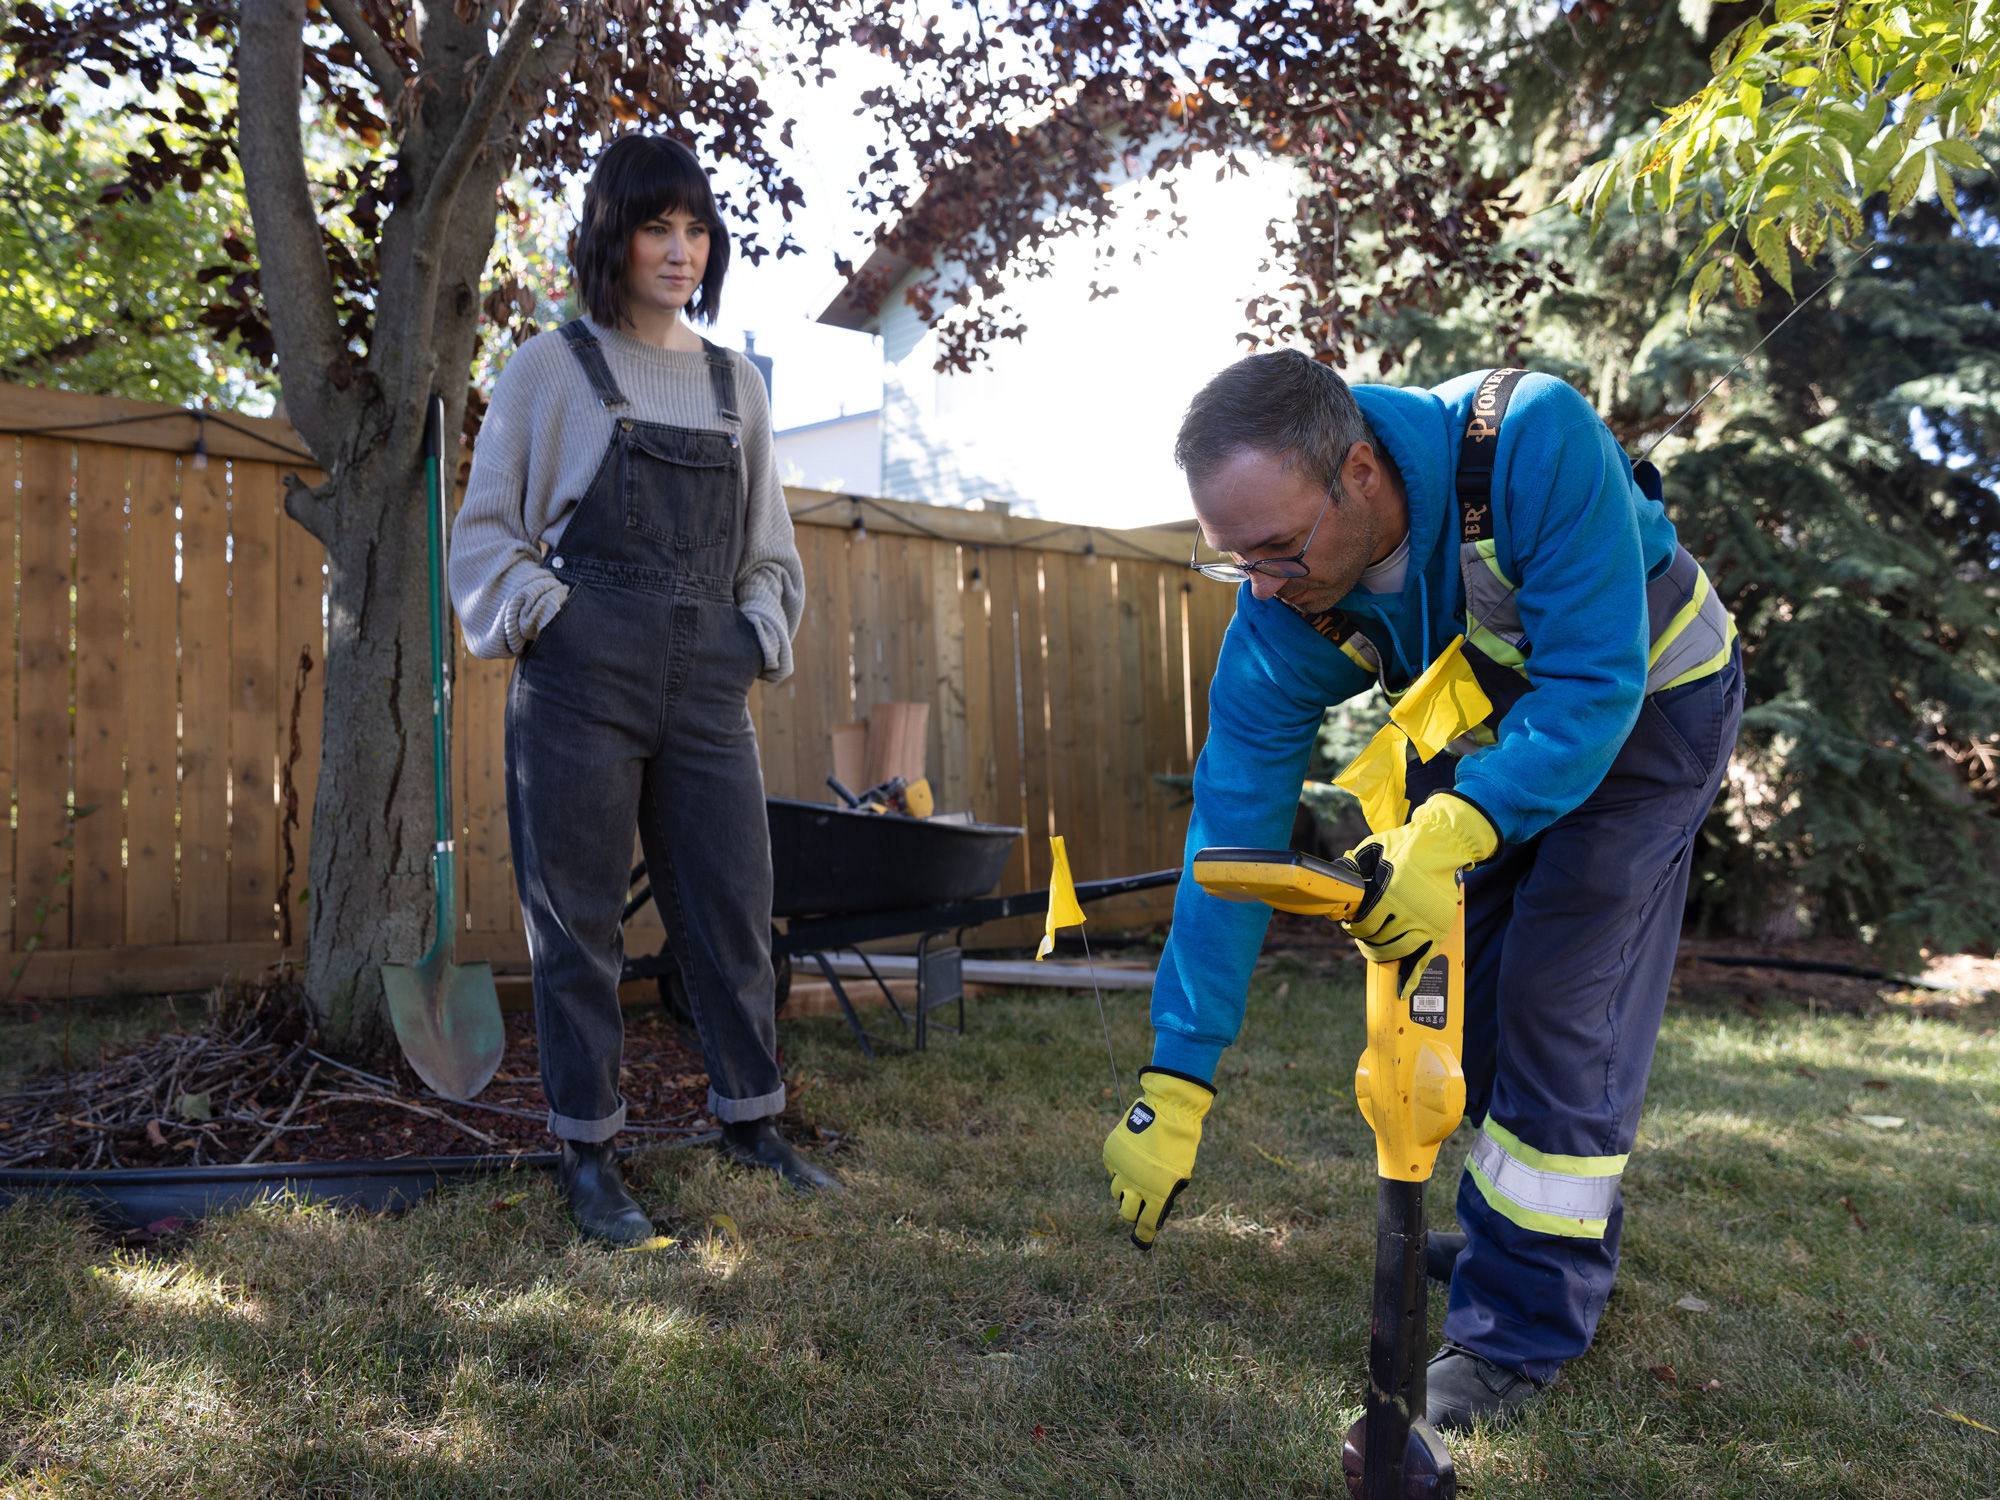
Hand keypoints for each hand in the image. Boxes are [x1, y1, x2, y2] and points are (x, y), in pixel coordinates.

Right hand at [1102, 1068, 1214, 1249]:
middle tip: (1136, 1207)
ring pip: (1116, 1191)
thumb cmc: (1181, 1143)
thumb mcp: (1180, 1173)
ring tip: (1135, 1177)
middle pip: (1126, 1212)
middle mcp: (1136, 1185)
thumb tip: (1157, 1204)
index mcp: (1158, 1192)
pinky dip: (1119, 1167)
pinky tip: (1130, 1157)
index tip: (1142, 1239)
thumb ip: (1166, 1191)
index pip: (1147, 1224)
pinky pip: (1112, 1168)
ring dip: (1125, 1188)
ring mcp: (1121, 1169)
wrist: (1168, 1110)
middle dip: (1131, 1213)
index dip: (1144, 1234)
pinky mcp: (1111, 1154)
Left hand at [1342, 792, 1497, 981]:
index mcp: (1389, 893)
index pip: (1363, 924)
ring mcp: (1425, 923)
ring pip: (1397, 952)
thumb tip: (1335, 880)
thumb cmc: (1406, 844)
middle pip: (1377, 940)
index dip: (1352, 926)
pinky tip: (1403, 990)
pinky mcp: (1438, 929)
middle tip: (1360, 934)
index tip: (1349, 923)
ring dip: (1381, 954)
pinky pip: (1423, 960)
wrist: (1444, 844)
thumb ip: (1353, 865)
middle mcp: (1407, 911)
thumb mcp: (1374, 848)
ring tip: (1375, 947)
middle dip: (1364, 939)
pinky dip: (1412, 978)